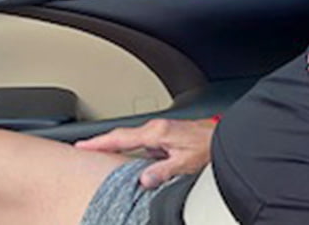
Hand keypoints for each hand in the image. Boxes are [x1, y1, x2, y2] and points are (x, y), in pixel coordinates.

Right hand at [74, 118, 216, 188]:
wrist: (228, 136)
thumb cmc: (210, 146)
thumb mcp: (185, 163)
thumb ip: (162, 171)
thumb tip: (142, 180)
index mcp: (157, 133)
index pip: (120, 137)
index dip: (98, 143)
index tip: (80, 146)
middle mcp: (158, 128)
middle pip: (123, 136)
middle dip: (103, 143)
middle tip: (84, 149)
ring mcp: (164, 130)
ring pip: (134, 139)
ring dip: (118, 146)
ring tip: (101, 155)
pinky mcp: (170, 134)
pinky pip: (144, 142)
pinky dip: (132, 148)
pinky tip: (130, 158)